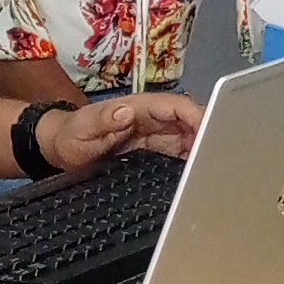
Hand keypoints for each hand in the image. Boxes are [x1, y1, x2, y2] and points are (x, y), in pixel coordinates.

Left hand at [36, 90, 202, 174]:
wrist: (61, 150)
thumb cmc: (71, 135)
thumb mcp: (83, 127)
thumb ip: (103, 119)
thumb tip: (127, 112)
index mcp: (140, 108)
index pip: (176, 106)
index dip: (197, 116)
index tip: (212, 133)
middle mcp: (154, 120)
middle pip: (190, 123)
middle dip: (209, 135)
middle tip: (222, 159)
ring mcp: (157, 137)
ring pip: (190, 139)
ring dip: (204, 151)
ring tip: (216, 171)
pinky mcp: (156, 153)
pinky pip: (180, 155)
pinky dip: (192, 162)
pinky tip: (200, 177)